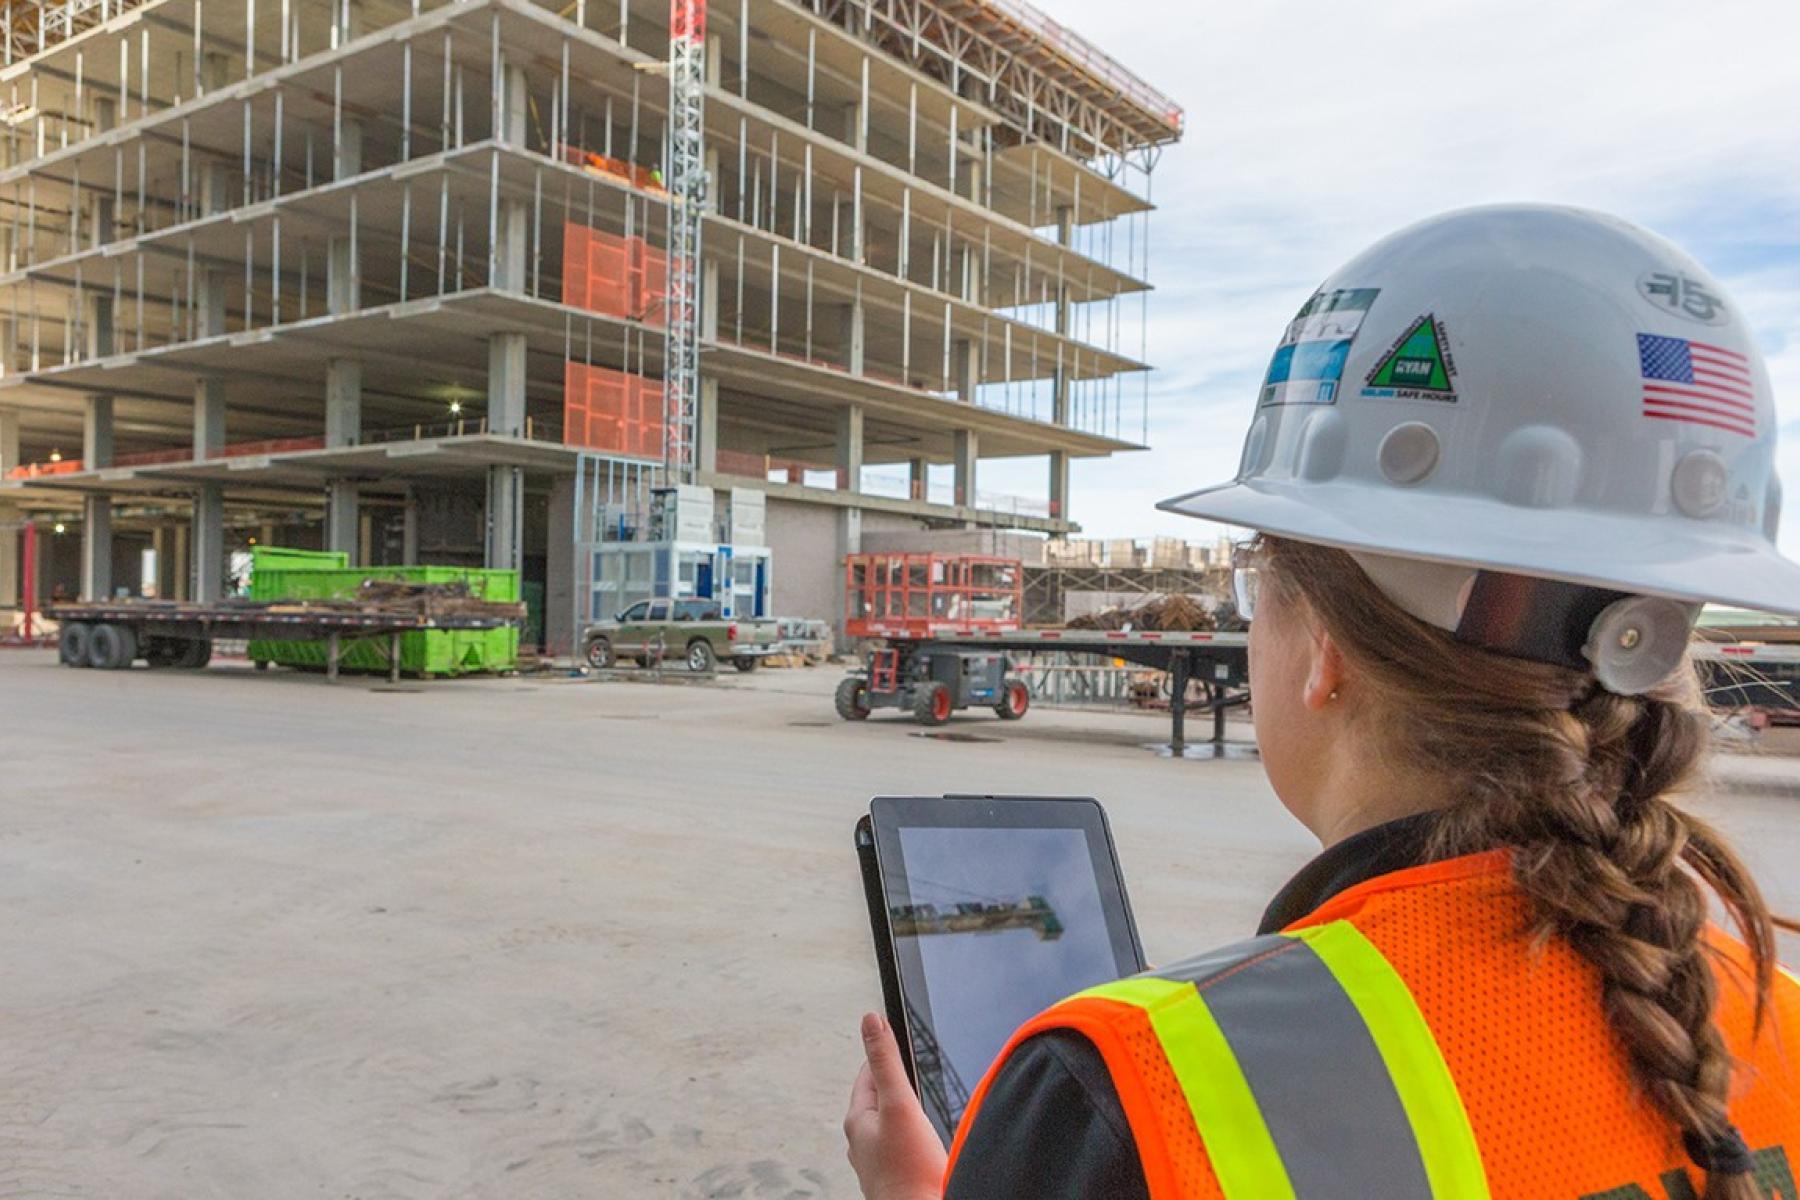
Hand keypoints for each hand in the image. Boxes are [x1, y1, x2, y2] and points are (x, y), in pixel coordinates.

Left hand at [843, 1011, 947, 1199]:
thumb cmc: (910, 1172)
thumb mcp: (899, 1104)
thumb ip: (886, 1062)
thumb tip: (870, 1020)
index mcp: (857, 1121)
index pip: (867, 1074)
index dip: (884, 1053)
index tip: (894, 1034)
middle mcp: (863, 1142)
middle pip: (878, 1099)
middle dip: (895, 1083)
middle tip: (910, 1068)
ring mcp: (878, 1161)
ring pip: (889, 1124)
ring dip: (904, 1111)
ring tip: (918, 1101)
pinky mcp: (895, 1176)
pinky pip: (900, 1145)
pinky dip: (911, 1135)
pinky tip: (924, 1139)